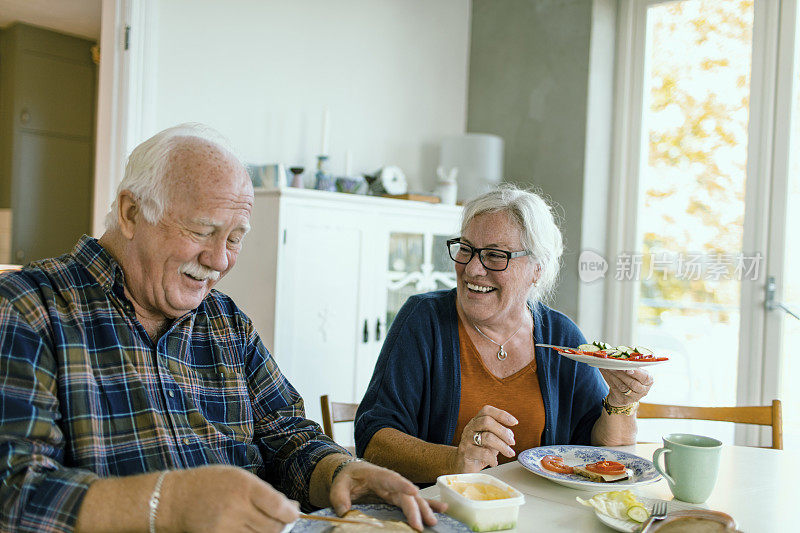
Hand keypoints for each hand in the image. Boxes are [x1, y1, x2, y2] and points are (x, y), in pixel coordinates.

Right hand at [164, 465, 298, 531]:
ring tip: (262, 522)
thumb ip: (264, 493)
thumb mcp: (238, 477)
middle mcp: (236, 508)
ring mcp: (225, 527)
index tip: (293, 513)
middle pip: (272, 527)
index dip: (291, 513)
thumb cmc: (210, 484)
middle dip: (281, 525)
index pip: (277, 506)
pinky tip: (249, 529)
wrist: (175, 500)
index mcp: (244, 486)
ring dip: (268, 532)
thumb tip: (292, 507)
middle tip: (281, 519)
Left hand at [328, 461, 446, 531]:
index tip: (413, 492)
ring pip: (413, 499)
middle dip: (416, 507)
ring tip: (434, 521)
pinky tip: (442, 511)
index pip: (391, 479)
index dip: (403, 485)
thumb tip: (344, 510)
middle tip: (423, 523)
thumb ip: (339, 497)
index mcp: (377, 475)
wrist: (351, 473)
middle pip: (406, 494)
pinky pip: (414, 502)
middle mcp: (391, 482)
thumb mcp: (339, 485)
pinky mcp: (398, 497)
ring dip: (425, 509)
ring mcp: (396, 489)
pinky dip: (428, 505)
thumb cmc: (347, 478)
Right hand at [454, 405, 517, 472]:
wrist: (461, 465)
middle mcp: (470, 428)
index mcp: (476, 422)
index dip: (501, 414)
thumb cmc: (478, 452)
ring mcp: (466, 439)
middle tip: (512, 442)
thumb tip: (510, 435)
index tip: (514, 422)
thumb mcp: (490, 441)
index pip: (487, 410)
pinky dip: (493, 458)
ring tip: (509, 453)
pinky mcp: (465, 452)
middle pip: (487, 421)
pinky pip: (483, 453)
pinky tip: (494, 462)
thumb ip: (499, 435)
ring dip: (502, 446)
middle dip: (503, 431)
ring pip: (487, 437)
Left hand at [599, 368, 653, 405]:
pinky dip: (607, 378)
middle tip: (612, 365)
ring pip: (622, 386)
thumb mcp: (637, 371)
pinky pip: (614, 388)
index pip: (644, 377)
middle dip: (621, 373)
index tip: (627, 367)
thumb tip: (624, 355)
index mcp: (649, 381)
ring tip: (606, 366)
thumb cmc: (631, 378)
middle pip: (632, 383)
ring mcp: (633, 397)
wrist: (625, 394)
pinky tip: (603, 371)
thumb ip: (633, 365)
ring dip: (612, 375)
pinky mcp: (623, 400)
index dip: (636, 372)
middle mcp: (643, 390)